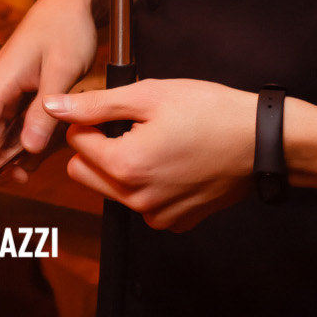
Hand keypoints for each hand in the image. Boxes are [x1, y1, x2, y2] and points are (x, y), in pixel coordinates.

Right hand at [0, 0, 99, 171]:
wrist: (70, 1)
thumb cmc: (66, 29)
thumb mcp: (62, 71)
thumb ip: (44, 111)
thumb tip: (27, 149)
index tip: (15, 176)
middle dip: (8, 160)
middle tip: (37, 173)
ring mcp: (5, 89)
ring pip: (3, 131)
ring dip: (21, 149)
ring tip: (49, 156)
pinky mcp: (16, 89)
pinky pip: (16, 120)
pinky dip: (30, 134)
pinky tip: (51, 141)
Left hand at [53, 78, 256, 230]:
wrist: (261, 141)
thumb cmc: (211, 112)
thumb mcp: (149, 95)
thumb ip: (96, 104)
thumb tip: (54, 106)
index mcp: (125, 166)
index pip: (75, 142)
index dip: (89, 120)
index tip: (114, 109)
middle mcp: (136, 199)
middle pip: (84, 172)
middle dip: (97, 146)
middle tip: (131, 124)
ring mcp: (157, 215)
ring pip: (111, 188)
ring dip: (120, 165)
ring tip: (155, 140)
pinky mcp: (175, 221)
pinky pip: (141, 202)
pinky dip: (147, 182)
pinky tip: (172, 160)